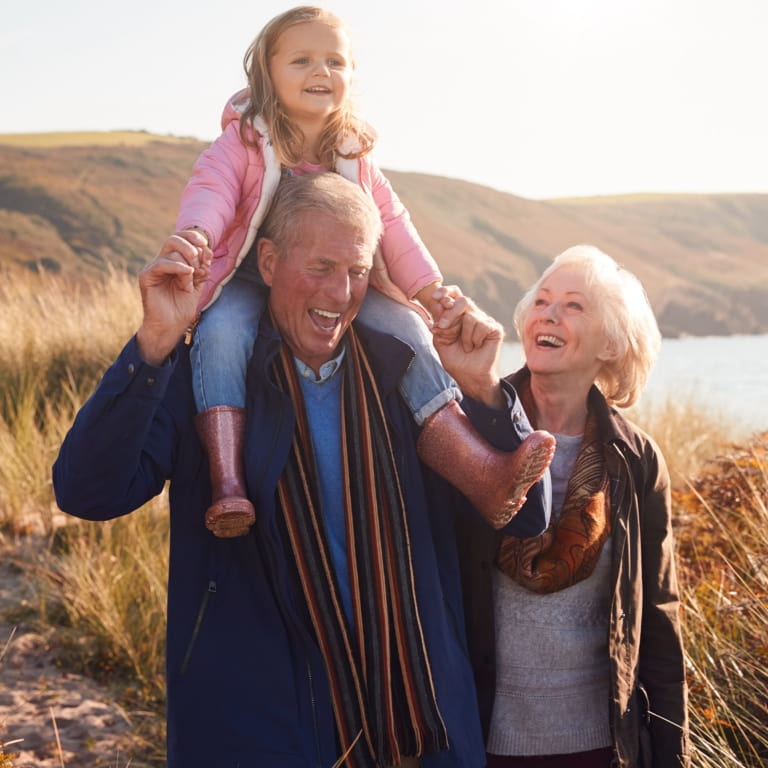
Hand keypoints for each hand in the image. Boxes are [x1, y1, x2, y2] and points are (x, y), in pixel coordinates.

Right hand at [136, 230, 211, 364]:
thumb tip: (207, 250)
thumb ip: (202, 267)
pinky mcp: (146, 276)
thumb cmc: (182, 307)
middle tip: (200, 261)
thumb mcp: (197, 284)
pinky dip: (178, 266)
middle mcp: (163, 262)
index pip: (180, 239)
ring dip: (188, 265)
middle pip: (174, 239)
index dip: (193, 238)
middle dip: (191, 247)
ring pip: (171, 250)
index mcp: (174, 262)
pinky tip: (188, 273)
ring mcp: (154, 268)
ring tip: (191, 282)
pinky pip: (162, 263)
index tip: (206, 246)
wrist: (171, 326)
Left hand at [433, 295, 505, 408]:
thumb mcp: (440, 341)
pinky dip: (474, 339)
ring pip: (470, 316)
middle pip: (462, 301)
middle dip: (450, 313)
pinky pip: (482, 325)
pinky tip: (476, 346)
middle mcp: (472, 314)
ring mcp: (485, 320)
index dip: (446, 291)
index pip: (454, 294)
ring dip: (463, 336)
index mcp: (458, 314)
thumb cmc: (455, 359)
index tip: (436, 297)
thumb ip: (440, 324)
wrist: (468, 376)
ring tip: (467, 347)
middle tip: (442, 326)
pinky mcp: (495, 328)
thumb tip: (440, 305)